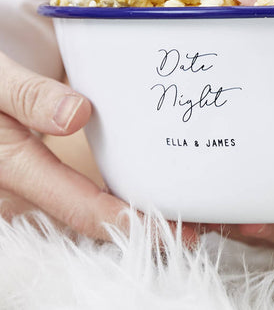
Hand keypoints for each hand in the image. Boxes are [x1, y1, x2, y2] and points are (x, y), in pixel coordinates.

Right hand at [0, 52, 198, 242]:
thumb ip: (29, 95)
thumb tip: (77, 115)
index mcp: (14, 169)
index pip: (81, 208)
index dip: (132, 224)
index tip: (178, 231)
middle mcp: (25, 190)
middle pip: (94, 220)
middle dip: (147, 228)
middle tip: (201, 226)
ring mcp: (38, 185)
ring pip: (93, 211)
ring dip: (139, 216)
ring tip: (194, 215)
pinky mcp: (47, 174)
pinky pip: (87, 195)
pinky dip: (124, 197)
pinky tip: (157, 190)